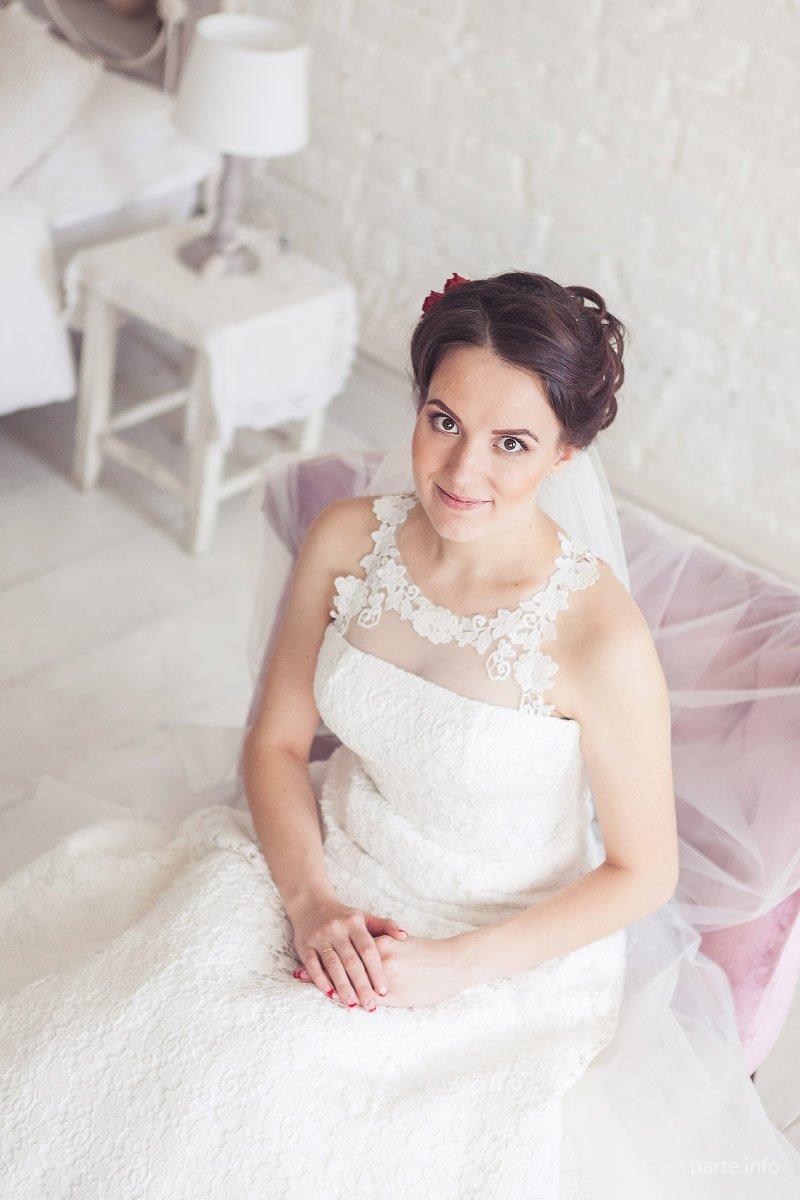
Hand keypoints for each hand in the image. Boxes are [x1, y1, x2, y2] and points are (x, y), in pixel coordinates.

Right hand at [289, 897, 406, 1009]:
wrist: (311, 903)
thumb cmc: (343, 916)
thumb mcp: (365, 917)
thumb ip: (385, 926)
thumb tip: (404, 936)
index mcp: (354, 923)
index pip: (367, 950)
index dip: (376, 971)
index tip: (384, 990)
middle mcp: (336, 929)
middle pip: (351, 961)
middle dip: (361, 985)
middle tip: (370, 1005)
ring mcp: (319, 937)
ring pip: (332, 965)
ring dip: (342, 986)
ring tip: (352, 1004)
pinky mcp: (304, 945)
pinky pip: (313, 965)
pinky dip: (321, 980)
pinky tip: (330, 994)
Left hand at [295, 933, 472, 1009]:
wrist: (452, 963)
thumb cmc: (427, 953)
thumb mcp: (402, 943)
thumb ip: (382, 943)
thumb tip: (365, 948)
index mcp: (380, 944)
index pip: (347, 951)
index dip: (327, 955)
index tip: (307, 958)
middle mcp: (379, 959)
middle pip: (343, 966)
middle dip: (319, 972)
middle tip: (296, 975)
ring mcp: (384, 978)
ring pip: (351, 984)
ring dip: (329, 987)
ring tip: (308, 989)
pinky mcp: (393, 994)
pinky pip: (366, 999)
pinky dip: (350, 1000)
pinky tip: (338, 1004)